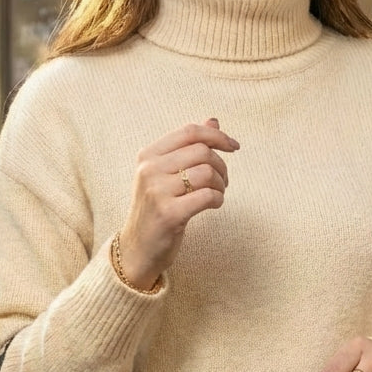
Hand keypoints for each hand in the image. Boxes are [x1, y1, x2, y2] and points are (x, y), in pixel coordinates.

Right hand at [116, 119, 239, 289]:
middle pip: (201, 152)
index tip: (234, 147)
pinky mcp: (168, 214)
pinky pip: (207, 196)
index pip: (189, 132)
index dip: (217, 136)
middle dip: (221, 166)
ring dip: (220, 185)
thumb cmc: (157, 210)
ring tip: (217, 194)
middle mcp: (149, 170)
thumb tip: (213, 121)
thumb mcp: (166, 176)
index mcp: (148, 156)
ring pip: (206, 173)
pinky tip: (214, 204)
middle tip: (223, 182)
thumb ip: (188, 148)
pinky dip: (218, 199)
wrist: (138, 250)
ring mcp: (157, 192)